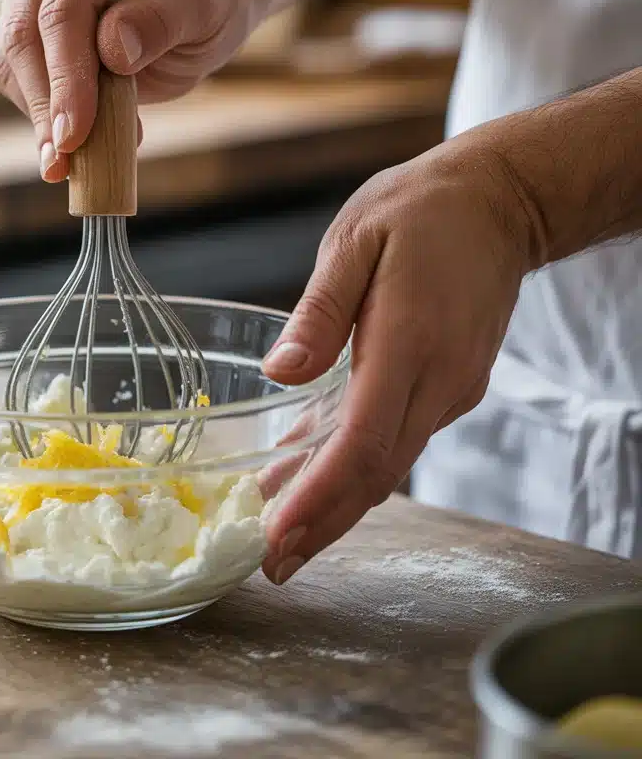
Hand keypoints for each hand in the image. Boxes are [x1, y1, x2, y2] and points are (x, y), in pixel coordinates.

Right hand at [0, 0, 258, 180]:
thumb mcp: (205, 5)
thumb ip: (161, 22)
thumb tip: (112, 52)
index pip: (63, 9)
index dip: (65, 78)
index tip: (75, 136)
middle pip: (23, 34)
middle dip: (46, 105)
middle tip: (67, 165)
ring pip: (11, 59)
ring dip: (40, 116)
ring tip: (82, 159)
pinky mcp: (22, 16)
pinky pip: (16, 73)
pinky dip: (43, 113)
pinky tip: (81, 138)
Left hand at [259, 138, 535, 583]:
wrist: (497, 206)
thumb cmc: (420, 213)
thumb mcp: (357, 241)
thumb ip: (321, 310)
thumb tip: (280, 371)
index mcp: (410, 341)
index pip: (365, 442)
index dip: (320, 496)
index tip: (278, 534)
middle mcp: (439, 379)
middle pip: (378, 472)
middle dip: (324, 524)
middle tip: (273, 564)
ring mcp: (451, 387)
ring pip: (389, 464)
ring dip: (338, 504)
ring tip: (285, 537)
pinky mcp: (449, 385)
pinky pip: (398, 438)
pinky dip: (356, 467)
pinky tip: (313, 475)